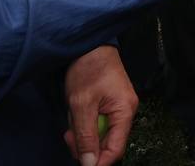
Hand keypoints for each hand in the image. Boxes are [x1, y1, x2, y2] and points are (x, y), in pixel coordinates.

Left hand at [64, 45, 137, 165]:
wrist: (88, 41)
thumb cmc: (88, 67)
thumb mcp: (82, 103)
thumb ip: (86, 136)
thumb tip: (90, 164)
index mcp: (125, 111)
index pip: (115, 149)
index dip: (98, 161)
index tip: (82, 163)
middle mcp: (125, 110)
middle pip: (107, 142)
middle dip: (86, 142)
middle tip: (68, 135)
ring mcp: (118, 105)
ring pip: (100, 131)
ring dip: (83, 128)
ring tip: (72, 112)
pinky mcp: (109, 100)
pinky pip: (98, 119)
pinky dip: (85, 118)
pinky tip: (77, 108)